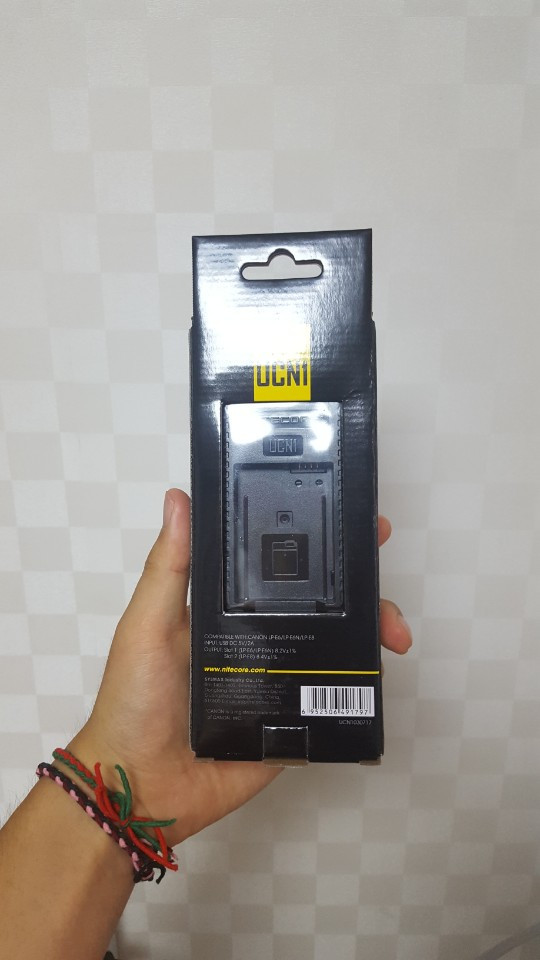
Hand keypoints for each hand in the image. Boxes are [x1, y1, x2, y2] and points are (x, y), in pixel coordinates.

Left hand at [68, 489, 411, 847]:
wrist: (142, 786)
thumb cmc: (134, 700)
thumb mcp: (147, 624)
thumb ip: (168, 567)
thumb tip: (179, 499)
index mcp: (227, 610)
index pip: (277, 566)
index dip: (315, 542)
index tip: (349, 518)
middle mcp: (259, 639)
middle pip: (321, 603)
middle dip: (361, 586)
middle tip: (383, 570)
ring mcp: (280, 680)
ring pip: (338, 646)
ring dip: (372, 632)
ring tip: (394, 634)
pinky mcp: (293, 722)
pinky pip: (335, 700)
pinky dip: (363, 686)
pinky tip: (382, 671)